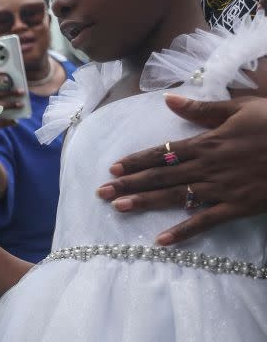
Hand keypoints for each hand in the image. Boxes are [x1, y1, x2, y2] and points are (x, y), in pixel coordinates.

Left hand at [98, 94, 266, 244]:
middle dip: (129, 183)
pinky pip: (206, 221)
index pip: (162, 152)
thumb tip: (168, 100)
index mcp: (207, 142)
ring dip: (145, 202)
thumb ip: (202, 109)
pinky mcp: (239, 207)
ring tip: (119, 208)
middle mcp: (208, 166)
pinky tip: (162, 240)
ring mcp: (222, 188)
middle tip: (101, 193)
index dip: (136, 161)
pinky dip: (183, 231)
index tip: (113, 168)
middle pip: (161, 176)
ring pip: (176, 197)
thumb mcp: (240, 108)